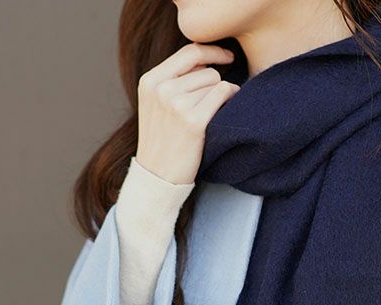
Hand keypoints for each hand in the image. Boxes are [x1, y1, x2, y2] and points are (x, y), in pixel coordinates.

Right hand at [136, 42, 240, 184]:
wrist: (157, 177)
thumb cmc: (162, 141)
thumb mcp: (155, 104)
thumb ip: (173, 80)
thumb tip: (208, 59)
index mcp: (150, 81)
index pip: (189, 52)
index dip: (213, 51)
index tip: (227, 57)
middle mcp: (161, 89)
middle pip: (206, 69)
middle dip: (214, 85)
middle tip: (208, 107)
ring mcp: (177, 104)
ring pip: (215, 82)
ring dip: (220, 96)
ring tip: (207, 117)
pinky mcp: (194, 121)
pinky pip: (223, 93)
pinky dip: (231, 98)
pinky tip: (226, 112)